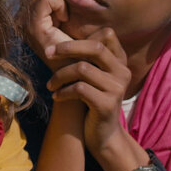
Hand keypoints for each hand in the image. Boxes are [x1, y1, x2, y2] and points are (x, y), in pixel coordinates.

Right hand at [17, 0, 71, 69]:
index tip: (58, 12)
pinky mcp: (33, 27)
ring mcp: (24, 24)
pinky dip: (60, 6)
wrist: (79, 66)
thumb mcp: (58, 13)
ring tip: (62, 19)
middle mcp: (20, 20)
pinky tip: (64, 20)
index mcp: (24, 16)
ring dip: (57, 1)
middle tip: (60, 16)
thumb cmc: (75, 41)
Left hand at [46, 28, 130, 154]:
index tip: (59, 45)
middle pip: (95, 47)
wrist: (102, 135)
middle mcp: (122, 72)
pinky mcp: (107, 105)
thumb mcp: (92, 76)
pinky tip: (56, 97)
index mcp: (119, 61)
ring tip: (51, 85)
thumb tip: (60, 36)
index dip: (81, 36)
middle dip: (67, 48)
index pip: (106, 34)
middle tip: (47, 54)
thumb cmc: (90, 100)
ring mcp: (117, 88)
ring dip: (60, 75)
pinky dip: (63, 91)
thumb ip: (86, 57)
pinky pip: (79, 89)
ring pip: (82, 68)